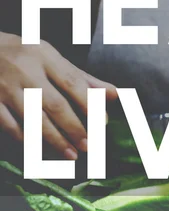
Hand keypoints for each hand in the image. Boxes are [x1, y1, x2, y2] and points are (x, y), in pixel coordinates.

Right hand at [0, 33, 117, 158]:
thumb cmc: (25, 55)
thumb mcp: (53, 58)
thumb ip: (83, 78)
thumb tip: (115, 94)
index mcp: (45, 57)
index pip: (73, 83)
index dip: (89, 104)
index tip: (102, 123)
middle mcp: (26, 72)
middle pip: (55, 104)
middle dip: (74, 128)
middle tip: (90, 146)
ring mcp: (5, 88)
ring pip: (33, 119)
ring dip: (54, 140)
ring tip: (71, 155)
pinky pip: (10, 125)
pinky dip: (26, 139)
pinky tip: (39, 151)